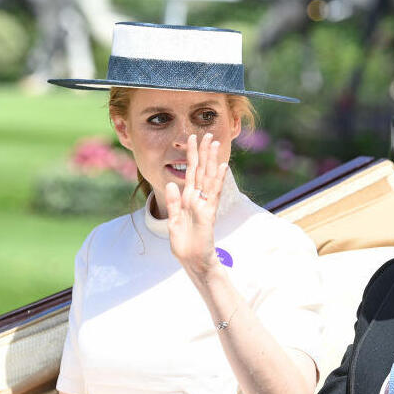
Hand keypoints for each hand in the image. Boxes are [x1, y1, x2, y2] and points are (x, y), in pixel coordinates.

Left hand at [166, 133, 228, 277]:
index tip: (193, 138)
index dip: (191, 155)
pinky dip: (217, 179)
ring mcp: (205, 204)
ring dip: (212, 160)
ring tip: (215, 143)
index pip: (190, 172)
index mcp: (188, 198)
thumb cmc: (184, 243)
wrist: (192, 259)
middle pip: (202, 170)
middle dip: (204, 152)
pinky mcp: (208, 212)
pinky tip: (222, 166)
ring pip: (208, 177)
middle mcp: (198, 198)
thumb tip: (171, 184)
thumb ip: (174, 203)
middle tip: (208, 134)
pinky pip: (213, 193)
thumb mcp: (174, 221)